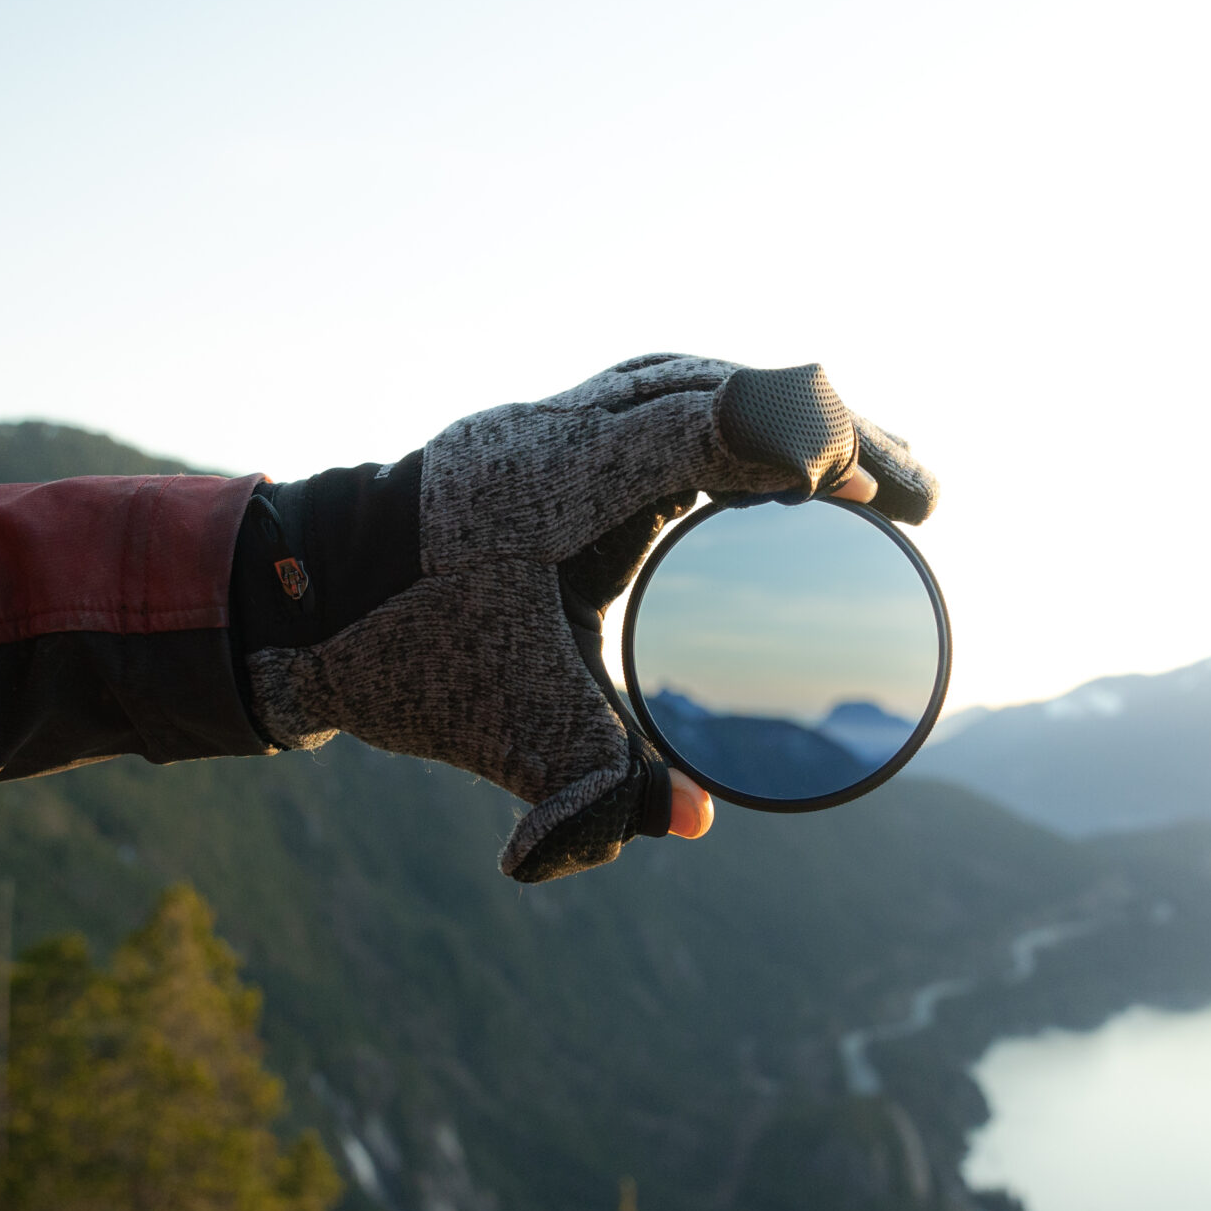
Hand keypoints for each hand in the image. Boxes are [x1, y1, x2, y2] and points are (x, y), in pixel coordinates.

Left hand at [244, 358, 935, 880]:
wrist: (294, 606)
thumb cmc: (399, 665)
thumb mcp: (505, 735)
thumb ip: (596, 789)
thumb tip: (692, 825)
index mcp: (549, 480)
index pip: (694, 418)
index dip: (788, 434)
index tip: (865, 488)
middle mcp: (557, 428)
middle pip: (720, 387)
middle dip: (829, 436)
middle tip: (917, 502)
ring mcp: (553, 420)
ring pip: (698, 385)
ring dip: (789, 426)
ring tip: (876, 482)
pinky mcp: (555, 436)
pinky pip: (669, 403)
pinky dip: (742, 429)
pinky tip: (786, 480)